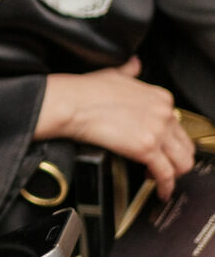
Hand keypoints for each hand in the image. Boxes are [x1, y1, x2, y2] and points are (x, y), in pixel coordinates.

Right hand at [37, 59, 193, 199]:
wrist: (71, 103)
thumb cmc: (85, 91)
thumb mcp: (114, 74)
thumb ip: (130, 71)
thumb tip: (134, 66)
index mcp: (160, 97)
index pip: (179, 127)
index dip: (170, 142)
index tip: (160, 150)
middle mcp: (164, 113)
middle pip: (185, 146)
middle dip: (176, 161)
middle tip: (162, 169)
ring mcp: (157, 130)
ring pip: (182, 162)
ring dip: (174, 175)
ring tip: (158, 181)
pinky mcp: (146, 148)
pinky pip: (166, 174)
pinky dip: (166, 186)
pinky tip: (160, 190)